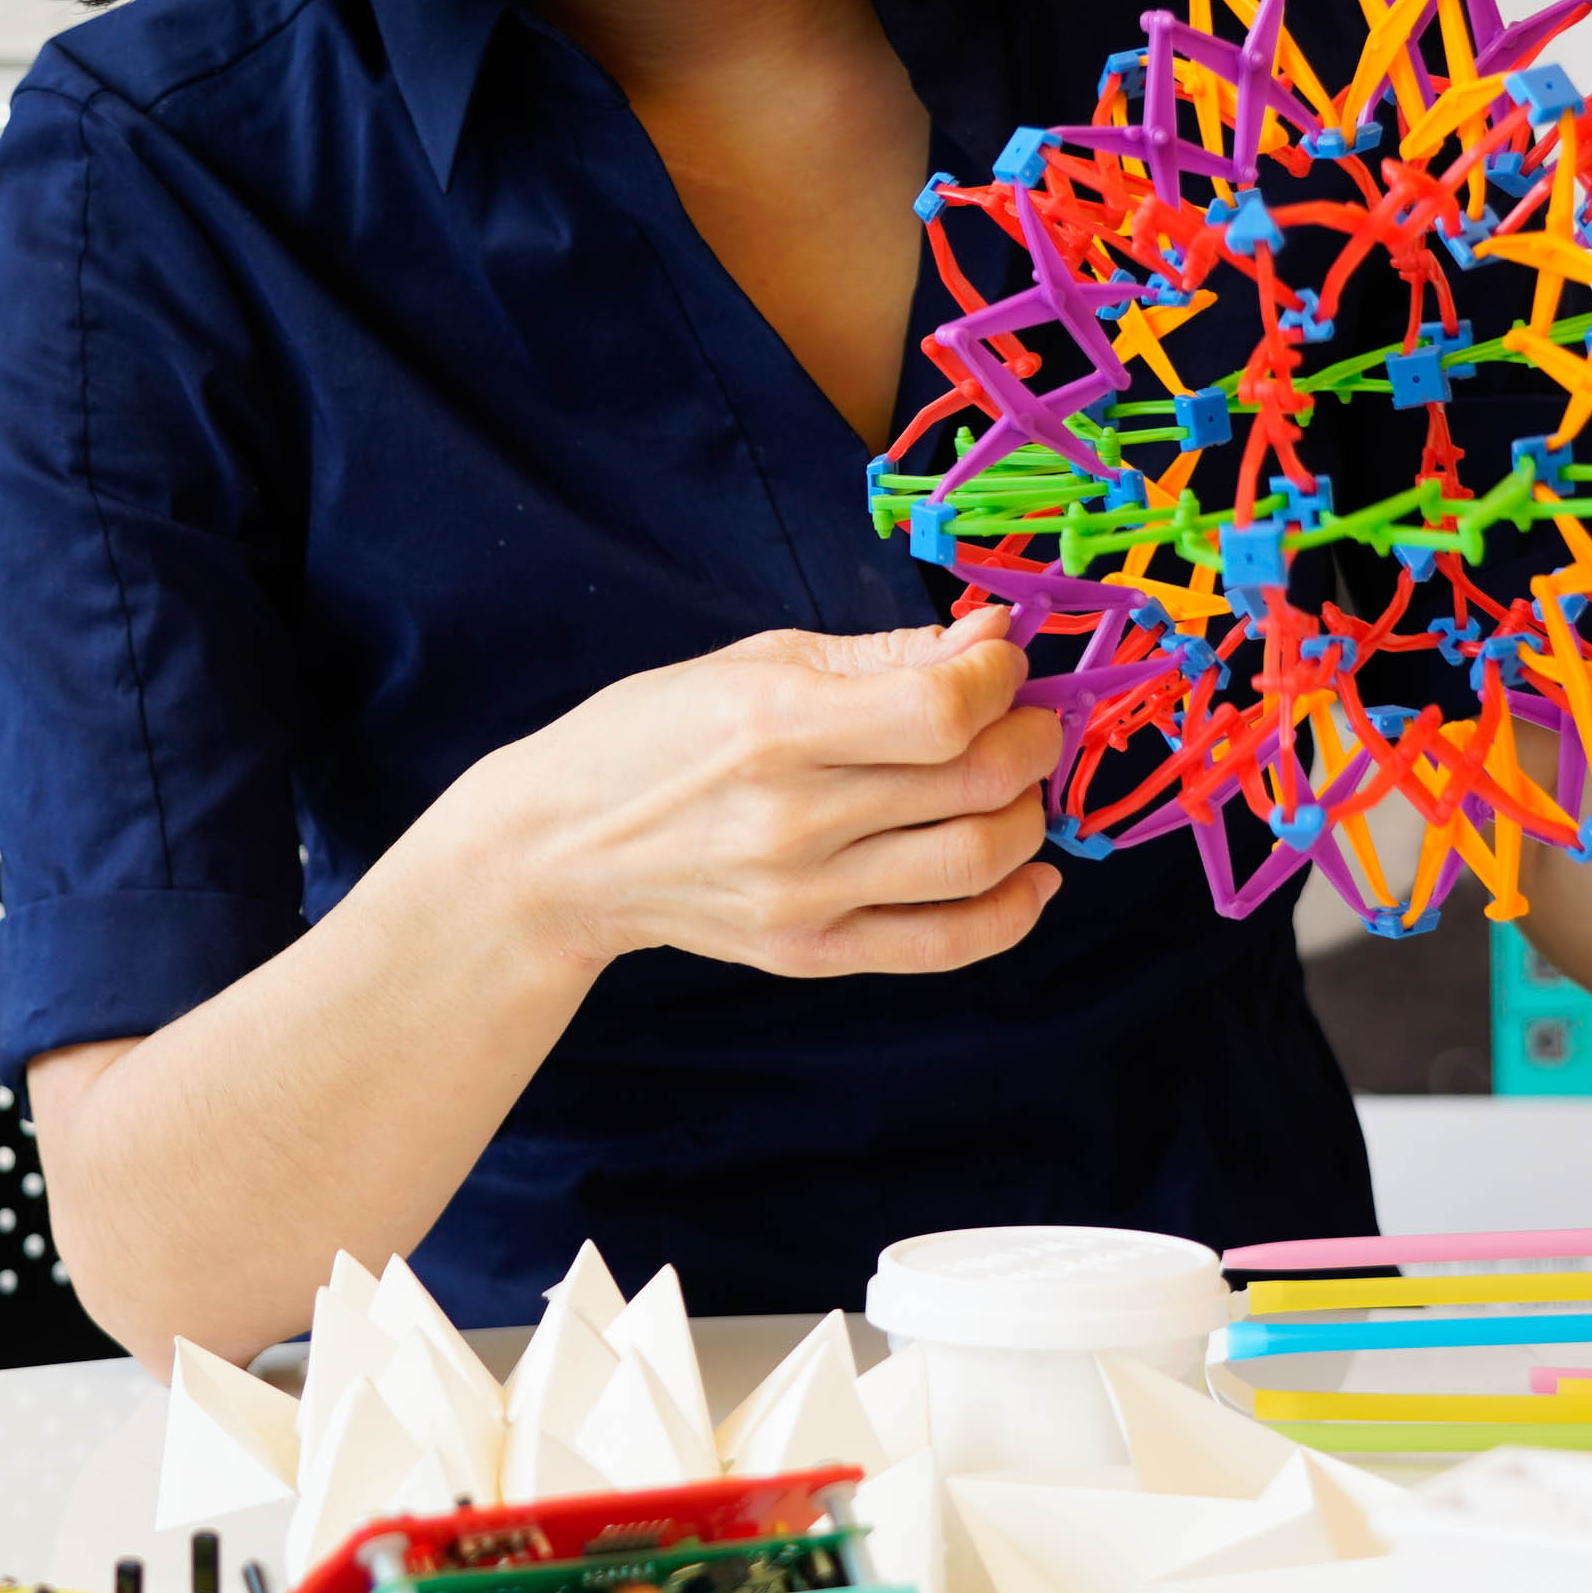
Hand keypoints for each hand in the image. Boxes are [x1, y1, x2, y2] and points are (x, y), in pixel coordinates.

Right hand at [449, 608, 1064, 983]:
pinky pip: (946, 944)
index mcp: (774, 725)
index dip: (1000, 681)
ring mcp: (803, 898)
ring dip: (1028, 816)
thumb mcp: (754, 660)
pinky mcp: (809, 956)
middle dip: (1033, 739)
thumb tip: (994, 636)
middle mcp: (792, 819)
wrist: (558, 851)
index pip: (942, 711)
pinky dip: (1012, 912)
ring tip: (1017, 787)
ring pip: (976, 861)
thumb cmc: (653, 737)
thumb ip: (884, 654)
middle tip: (1029, 719)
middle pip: (975, 782)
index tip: (1000, 664)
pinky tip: (1031, 875)